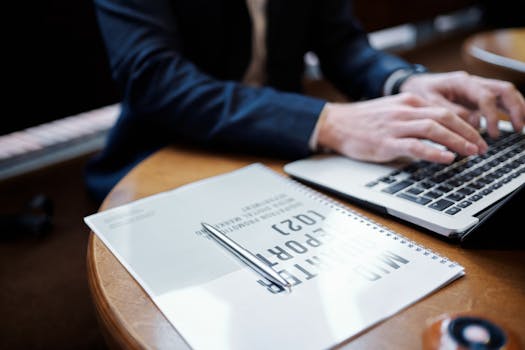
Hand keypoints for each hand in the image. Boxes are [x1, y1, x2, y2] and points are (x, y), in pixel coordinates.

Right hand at [317, 93, 487, 163]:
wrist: (336, 123)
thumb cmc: (362, 121)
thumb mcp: (392, 112)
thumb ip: (412, 118)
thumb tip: (435, 134)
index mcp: (408, 101)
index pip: (445, 110)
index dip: (465, 124)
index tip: (476, 136)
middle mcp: (405, 110)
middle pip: (445, 117)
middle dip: (468, 132)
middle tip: (481, 146)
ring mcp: (395, 125)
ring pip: (434, 129)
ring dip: (457, 141)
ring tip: (471, 152)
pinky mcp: (386, 142)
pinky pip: (415, 145)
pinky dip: (434, 152)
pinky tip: (446, 158)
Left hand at [401, 71, 524, 136]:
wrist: (412, 85)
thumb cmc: (418, 92)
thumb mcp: (429, 102)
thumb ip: (450, 112)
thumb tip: (473, 123)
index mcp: (462, 82)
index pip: (485, 97)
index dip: (491, 115)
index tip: (491, 133)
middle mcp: (473, 83)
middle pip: (504, 90)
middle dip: (515, 108)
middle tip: (518, 128)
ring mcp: (476, 89)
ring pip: (505, 93)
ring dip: (516, 108)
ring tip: (519, 127)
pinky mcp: (476, 97)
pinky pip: (497, 102)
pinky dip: (506, 112)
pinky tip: (509, 125)